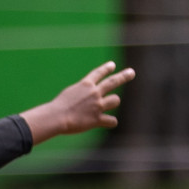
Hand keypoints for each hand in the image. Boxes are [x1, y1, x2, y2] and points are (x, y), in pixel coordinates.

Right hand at [21, 61, 135, 143]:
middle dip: (124, 76)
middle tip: (132, 73)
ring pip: (115, 100)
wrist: (57, 117)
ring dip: (112, 102)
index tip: (112, 65)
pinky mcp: (97, 118)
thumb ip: (80, 94)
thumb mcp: (69, 94)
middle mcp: (94, 92)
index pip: (98, 73)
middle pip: (112, 82)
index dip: (106, 68)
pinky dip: (111, 122)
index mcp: (85, 84)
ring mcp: (97, 105)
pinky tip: (109, 123)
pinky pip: (112, 120)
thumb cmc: (58, 107)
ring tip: (107, 105)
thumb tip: (86, 98)